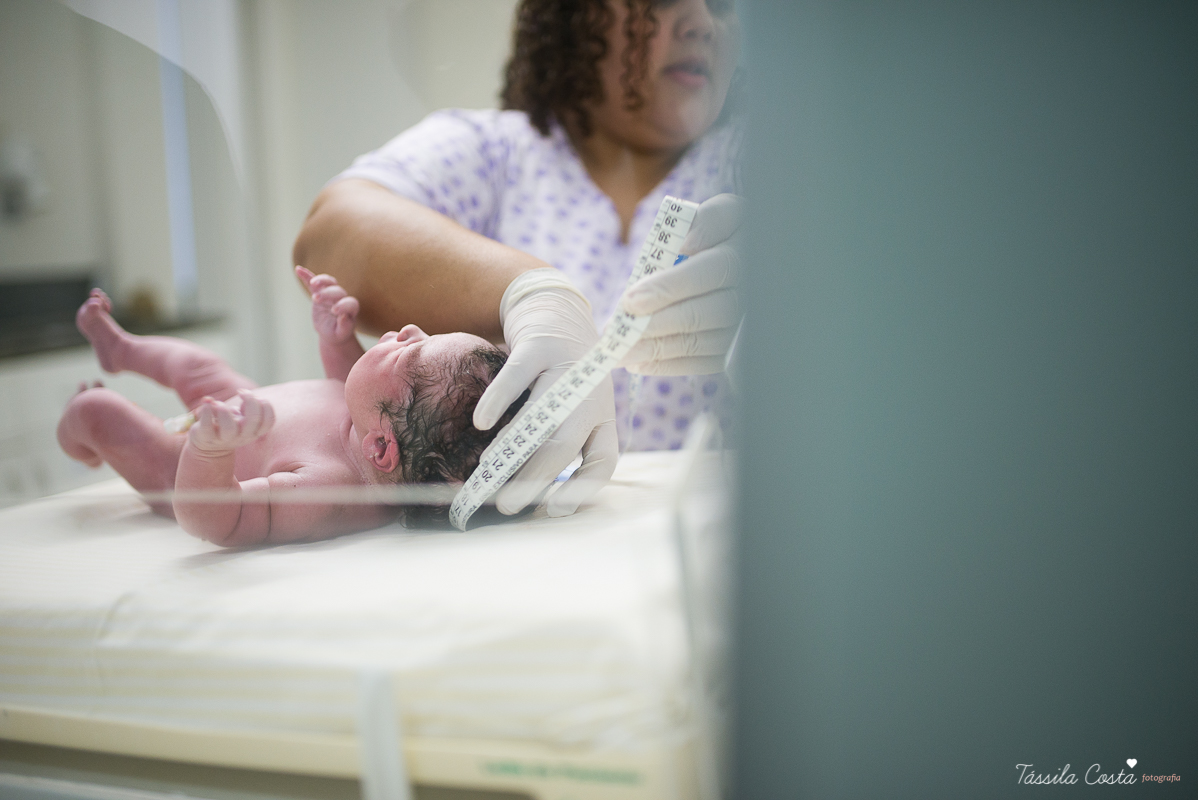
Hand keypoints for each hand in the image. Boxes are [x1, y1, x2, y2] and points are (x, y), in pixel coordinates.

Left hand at [189, 390, 275, 453]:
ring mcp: (224, 439)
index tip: (257, 396)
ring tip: (219, 403)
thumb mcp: (242, 418)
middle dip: (250, 400)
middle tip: (241, 391)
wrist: (209, 446)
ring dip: (225, 411)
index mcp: (254, 431)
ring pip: (229, 428)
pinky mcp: (206, 437)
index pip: (269, 421)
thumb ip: (246, 406)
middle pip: (253, 420)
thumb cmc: (228, 425)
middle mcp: (242, 436)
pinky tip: (207, 400)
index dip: (266, 405)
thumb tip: (242, 391)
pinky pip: (207, 426)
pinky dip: (206, 411)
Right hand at [296, 266, 359, 343]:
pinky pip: (313, 282)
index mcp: (351, 309)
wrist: (332, 330)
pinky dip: (306, 275)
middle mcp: (342, 298)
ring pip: (329, 282)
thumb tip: (344, 316)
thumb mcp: (341, 333)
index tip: (334, 311)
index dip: (343, 305)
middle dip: (327, 293)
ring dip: (321, 280)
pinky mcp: (319, 292)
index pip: (350, 303)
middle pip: (337, 291)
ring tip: (313, 283)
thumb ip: (345, 326)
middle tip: (316, 298)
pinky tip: (298, 269)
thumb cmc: (338, 333)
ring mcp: (331, 293)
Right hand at [473, 270, 618, 516]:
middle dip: (535, 479)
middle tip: (508, 504)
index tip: (555, 511)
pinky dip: (498, 401)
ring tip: (489, 471)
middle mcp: (590, 394)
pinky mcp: (539, 346)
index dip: (582, 489)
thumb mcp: (573, 406)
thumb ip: (559, 439)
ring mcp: (565, 368)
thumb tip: (526, 489)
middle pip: (567, 444)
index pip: (603, 460)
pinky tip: (481, 422)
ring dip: (514, 449)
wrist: (555, 309)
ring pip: (543, 417)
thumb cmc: (559, 372)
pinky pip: (517, 378)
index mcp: (602, 415)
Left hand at [619, 193, 743, 374]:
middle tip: (620, 331)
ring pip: (703, 341)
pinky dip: (671, 364)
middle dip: (659, 323)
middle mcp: (754, 289)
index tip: (632, 299)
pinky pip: (707, 362)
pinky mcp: (739, 347)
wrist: (743, 261)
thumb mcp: (721, 215)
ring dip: (658, 349)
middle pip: (707, 312)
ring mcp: (748, 322)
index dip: (672, 286)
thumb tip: (685, 244)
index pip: (713, 269)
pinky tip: (640, 362)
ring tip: (621, 351)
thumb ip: (707, 222)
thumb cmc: (720, 235)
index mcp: (747, 251)